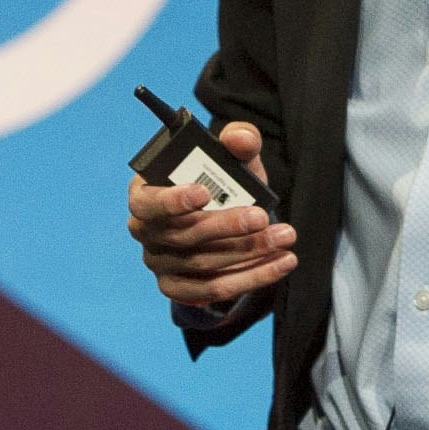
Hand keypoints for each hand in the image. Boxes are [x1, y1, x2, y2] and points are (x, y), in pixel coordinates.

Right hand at [126, 120, 295, 311]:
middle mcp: (144, 230)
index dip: (172, 200)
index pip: (147, 202)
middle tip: (262, 217)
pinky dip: (251, 278)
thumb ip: (239, 140)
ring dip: (248, 253)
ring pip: (202, 265)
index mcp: (145, 193)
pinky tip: (280, 263)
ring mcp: (158, 263)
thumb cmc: (224, 183)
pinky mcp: (176, 288)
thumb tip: (240, 138)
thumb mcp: (234, 159)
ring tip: (284, 238)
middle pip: (181, 235)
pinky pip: (212, 291)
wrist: (229, 220)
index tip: (204, 192)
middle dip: (226, 226)